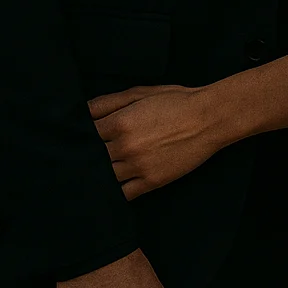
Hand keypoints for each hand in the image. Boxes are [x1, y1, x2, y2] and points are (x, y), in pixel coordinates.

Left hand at [89, 84, 222, 198]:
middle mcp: (125, 147)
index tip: (80, 136)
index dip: (81, 134)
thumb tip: (82, 111)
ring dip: (99, 174)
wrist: (207, 118)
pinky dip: (115, 192)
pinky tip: (114, 186)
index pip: (86, 133)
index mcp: (120, 122)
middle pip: (91, 158)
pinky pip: (124, 194)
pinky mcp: (151, 182)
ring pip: (104, 177)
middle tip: (83, 155)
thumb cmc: (175, 101)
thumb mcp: (139, 93)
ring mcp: (138, 167)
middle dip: (87, 155)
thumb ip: (108, 102)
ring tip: (98, 170)